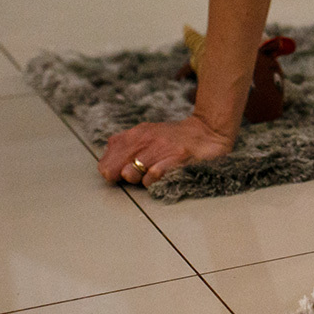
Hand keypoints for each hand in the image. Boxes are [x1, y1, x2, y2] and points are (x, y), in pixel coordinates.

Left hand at [97, 114, 235, 186]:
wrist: (207, 132)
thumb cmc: (175, 139)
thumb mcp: (146, 135)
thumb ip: (125, 147)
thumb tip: (106, 167)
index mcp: (135, 134)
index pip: (106, 162)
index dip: (111, 173)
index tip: (121, 175)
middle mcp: (144, 138)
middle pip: (114, 170)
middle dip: (121, 178)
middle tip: (136, 176)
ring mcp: (160, 148)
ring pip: (131, 174)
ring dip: (138, 180)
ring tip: (151, 174)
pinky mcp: (175, 157)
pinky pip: (152, 176)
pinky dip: (153, 181)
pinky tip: (162, 176)